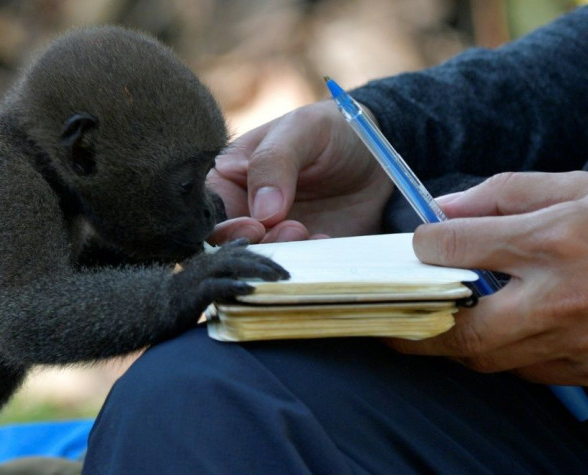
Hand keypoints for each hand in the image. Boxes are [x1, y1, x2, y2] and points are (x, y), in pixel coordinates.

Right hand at [169, 239, 289, 334]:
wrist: (150, 309)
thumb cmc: (181, 294)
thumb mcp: (206, 273)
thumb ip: (225, 258)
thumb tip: (244, 241)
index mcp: (212, 259)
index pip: (242, 253)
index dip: (263, 258)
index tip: (282, 269)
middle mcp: (207, 263)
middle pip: (241, 256)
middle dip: (265, 264)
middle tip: (287, 275)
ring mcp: (199, 277)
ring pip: (231, 266)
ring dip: (255, 270)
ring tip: (275, 279)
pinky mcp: (193, 293)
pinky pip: (216, 286)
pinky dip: (233, 285)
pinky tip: (249, 290)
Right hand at [207, 100, 393, 243]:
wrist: (378, 155)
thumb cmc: (331, 131)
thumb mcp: (302, 129)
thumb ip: (274, 161)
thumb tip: (262, 212)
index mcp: (230, 178)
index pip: (209, 210)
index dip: (223, 225)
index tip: (253, 225)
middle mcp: (244, 211)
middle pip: (228, 244)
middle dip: (254, 246)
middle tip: (290, 229)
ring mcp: (273, 235)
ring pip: (260, 260)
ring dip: (282, 253)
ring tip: (306, 230)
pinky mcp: (301, 251)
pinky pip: (294, 267)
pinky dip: (306, 261)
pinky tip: (325, 239)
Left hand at [389, 171, 587, 385]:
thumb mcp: (575, 186)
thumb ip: (502, 195)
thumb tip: (442, 210)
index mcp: (555, 240)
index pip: (457, 248)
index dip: (424, 245)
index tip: (418, 245)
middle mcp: (564, 297)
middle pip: (463, 330)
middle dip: (416, 329)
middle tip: (388, 323)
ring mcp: (581, 341)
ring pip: (490, 359)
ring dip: (457, 343)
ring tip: (437, 325)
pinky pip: (529, 371)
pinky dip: (503, 354)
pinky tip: (499, 332)